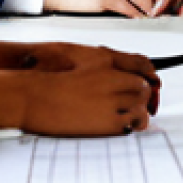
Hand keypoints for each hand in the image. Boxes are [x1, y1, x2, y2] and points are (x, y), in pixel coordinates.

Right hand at [0, 64, 156, 135]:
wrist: (32, 96)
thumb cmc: (48, 75)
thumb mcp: (77, 56)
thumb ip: (100, 61)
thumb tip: (117, 71)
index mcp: (105, 59)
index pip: (141, 66)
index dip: (148, 76)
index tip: (151, 83)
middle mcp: (112, 79)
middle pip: (143, 87)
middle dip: (145, 95)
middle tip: (143, 102)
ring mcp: (111, 102)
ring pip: (141, 106)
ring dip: (140, 110)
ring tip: (134, 115)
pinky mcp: (107, 124)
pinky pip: (131, 124)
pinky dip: (131, 124)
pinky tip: (125, 125)